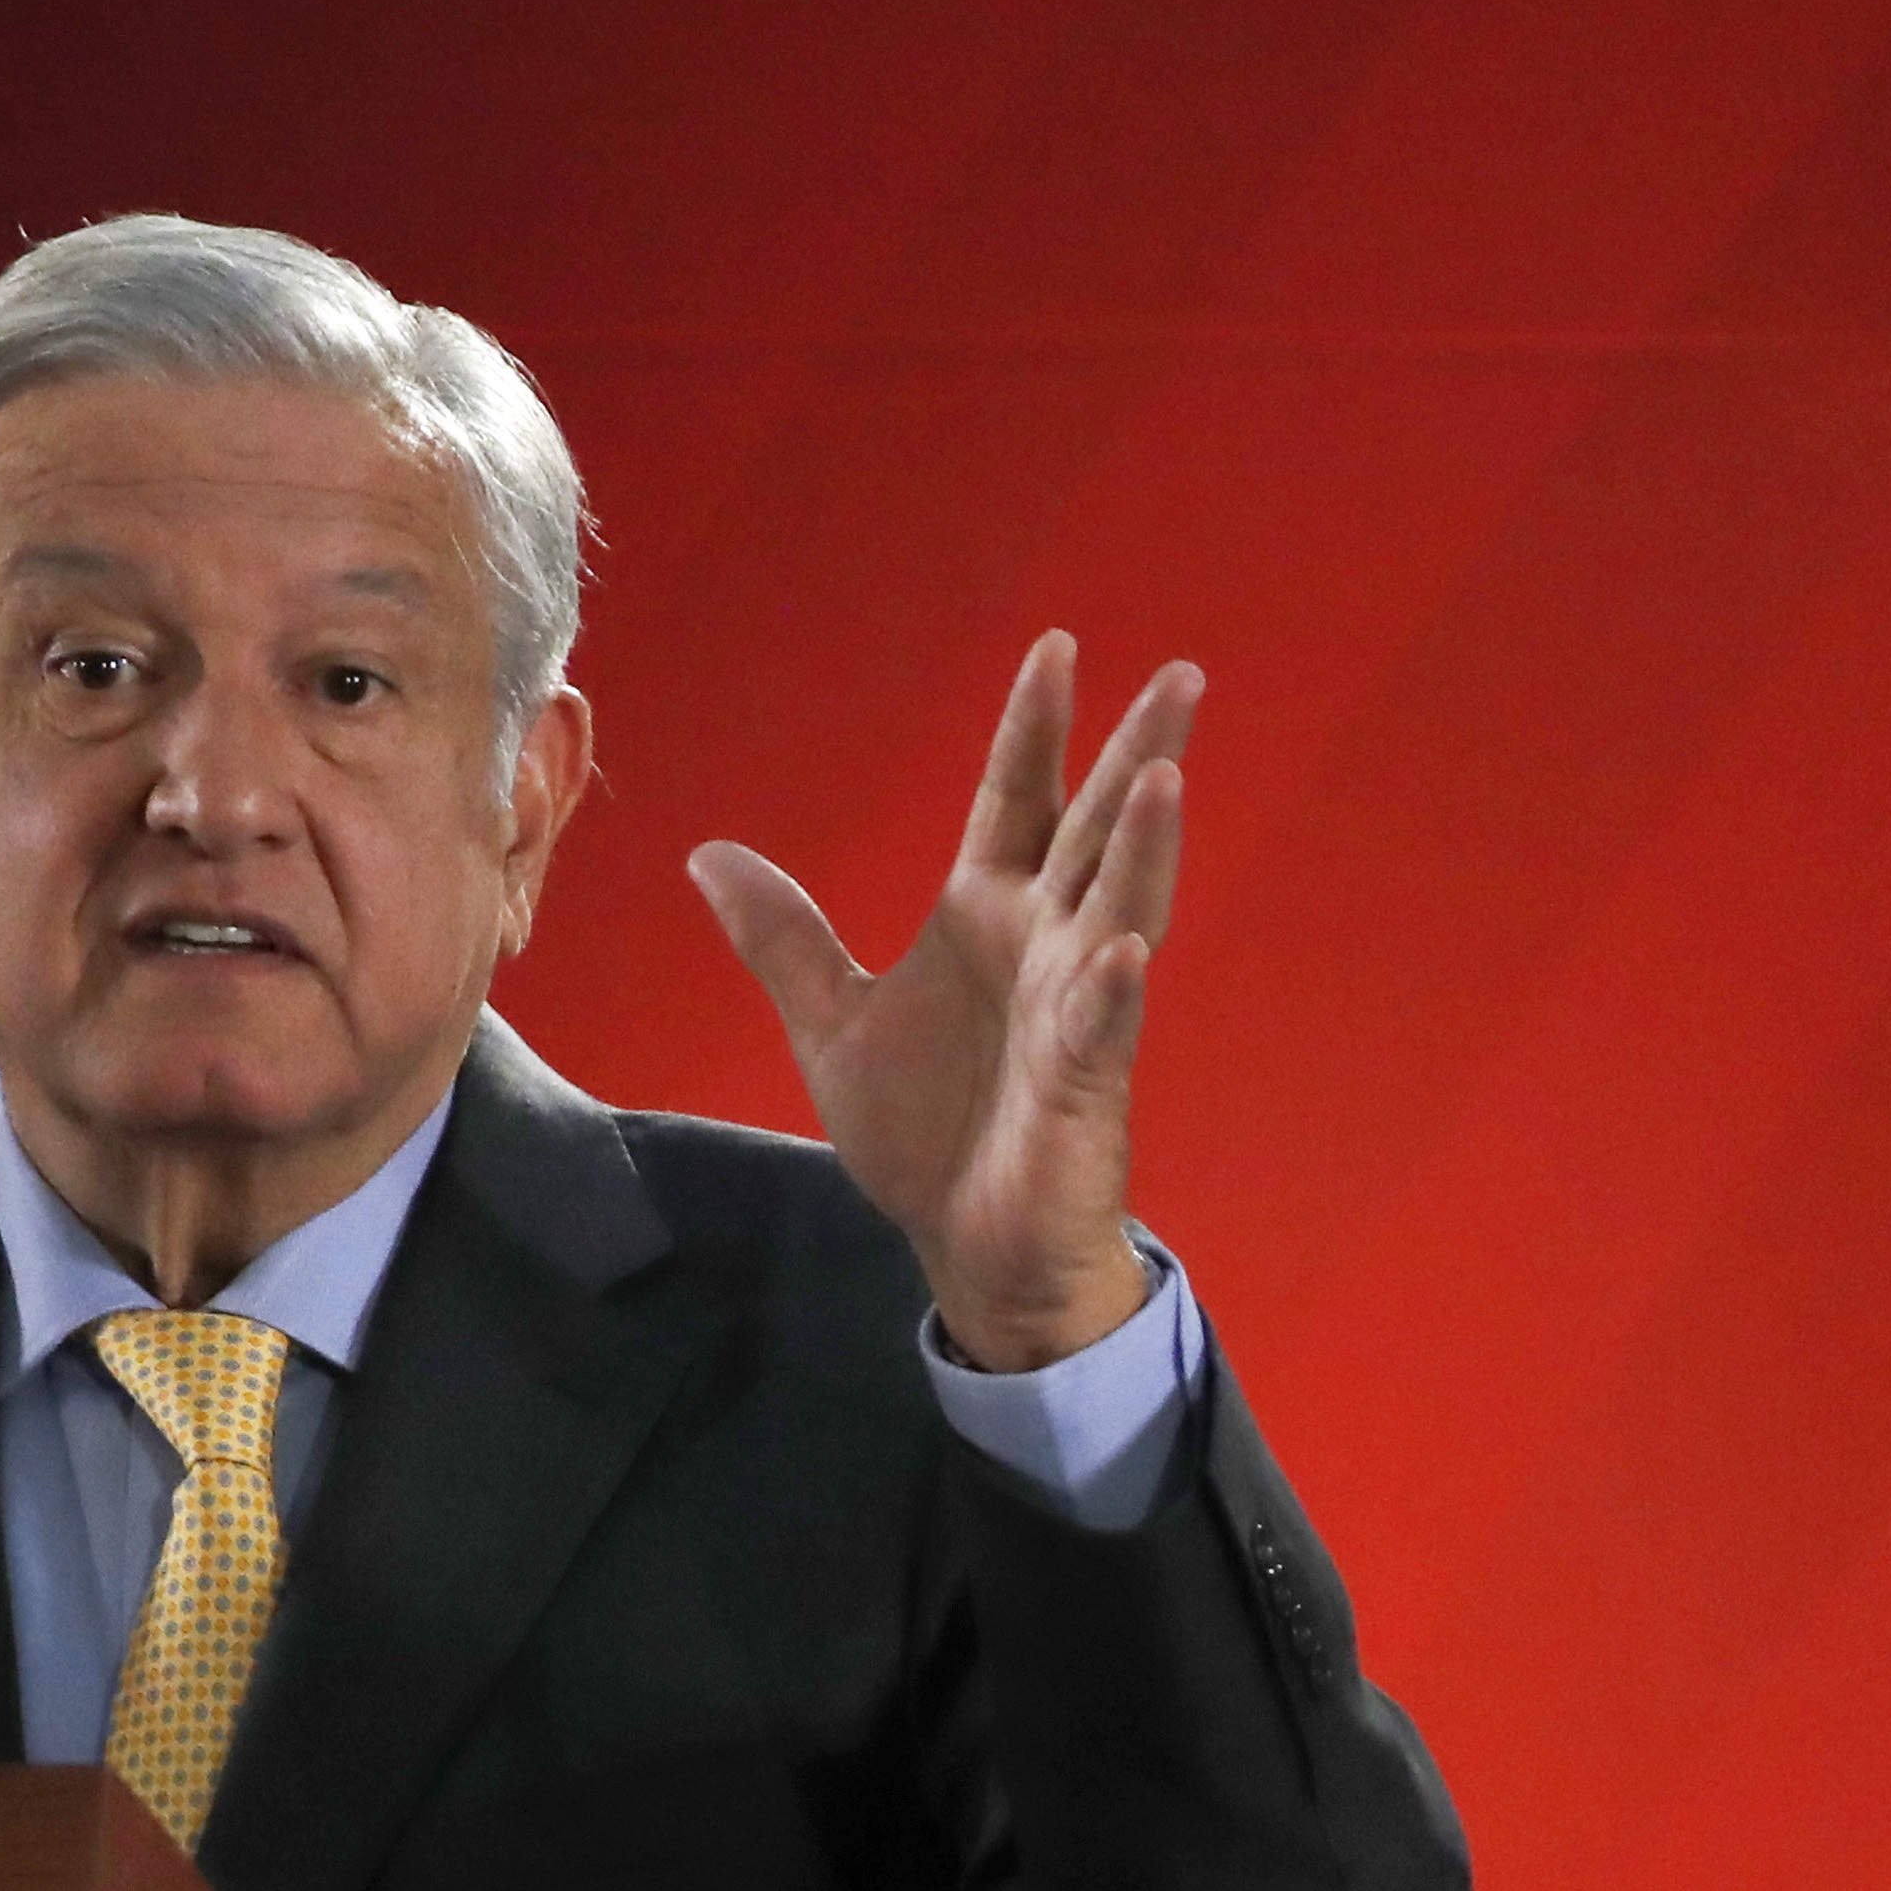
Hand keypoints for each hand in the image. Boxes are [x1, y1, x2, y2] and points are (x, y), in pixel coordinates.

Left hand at [693, 631, 1193, 1370]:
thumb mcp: (832, 1022)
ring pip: (1122, 905)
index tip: (1057, 648)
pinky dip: (1111, 988)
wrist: (967, 1242)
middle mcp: (1045, 943)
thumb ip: (783, 938)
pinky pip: (1101, 1025)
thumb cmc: (925, 1134)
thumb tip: (708, 855)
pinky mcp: (1084, 1080)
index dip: (1036, 727)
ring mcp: (1076, 1006)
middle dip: (1136, 753)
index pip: (1018, 799)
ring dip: (1144, 844)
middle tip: (1182, 675)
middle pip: (1096, 827)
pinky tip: (1124, 950)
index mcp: (989, 915)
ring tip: (1165, 776)